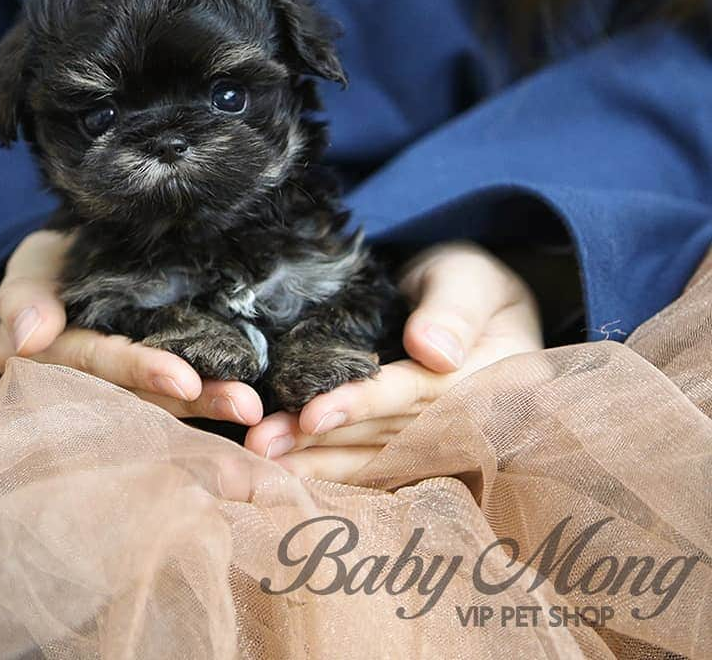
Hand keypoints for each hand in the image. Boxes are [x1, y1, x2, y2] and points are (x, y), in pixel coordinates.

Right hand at [0, 230, 264, 425]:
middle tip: (245, 404)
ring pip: (166, 404)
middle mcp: (85, 390)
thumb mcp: (29, 270)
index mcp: (53, 367)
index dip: (140, 371)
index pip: (99, 365)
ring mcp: (121, 393)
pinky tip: (259, 413)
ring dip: (212, 407)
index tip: (184, 380)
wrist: (80, 260)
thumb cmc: (51, 267)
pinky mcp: (156, 383)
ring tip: (255, 407)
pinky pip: (184, 398)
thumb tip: (28, 338)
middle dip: (194, 403)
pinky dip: (215, 404)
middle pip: (140, 398)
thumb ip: (24, 298)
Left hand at [243, 241, 544, 480]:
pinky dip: (325, 469)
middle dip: (320, 442)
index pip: (418, 396)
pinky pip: (369, 465)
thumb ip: (455, 310)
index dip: (364, 406)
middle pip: (385, 436)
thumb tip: (432, 351)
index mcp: (489, 386)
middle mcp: (464, 427)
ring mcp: (438, 446)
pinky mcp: (412, 452)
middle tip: (261, 444)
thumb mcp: (469, 279)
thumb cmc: (469, 283)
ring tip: (260, 459)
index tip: (314, 415)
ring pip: (371, 458)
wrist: (473, 305)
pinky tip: (283, 471)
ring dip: (313, 461)